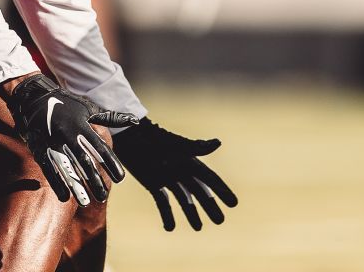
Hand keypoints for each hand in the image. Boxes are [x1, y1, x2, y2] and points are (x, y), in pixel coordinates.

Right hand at [4, 74, 137, 205]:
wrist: (34, 98)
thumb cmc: (66, 104)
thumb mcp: (89, 109)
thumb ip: (111, 118)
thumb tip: (134, 121)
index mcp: (82, 126)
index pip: (100, 148)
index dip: (110, 164)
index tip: (120, 179)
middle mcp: (68, 135)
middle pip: (84, 162)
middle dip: (94, 180)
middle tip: (103, 197)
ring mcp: (52, 142)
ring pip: (66, 168)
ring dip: (76, 186)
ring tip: (86, 202)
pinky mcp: (39, 148)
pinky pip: (49, 168)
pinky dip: (56, 183)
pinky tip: (65, 197)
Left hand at [111, 118, 237, 230]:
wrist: (129, 135)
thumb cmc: (153, 138)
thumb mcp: (175, 144)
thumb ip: (196, 147)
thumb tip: (218, 143)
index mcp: (189, 161)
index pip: (210, 179)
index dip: (222, 191)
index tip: (234, 204)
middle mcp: (181, 171)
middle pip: (199, 192)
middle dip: (210, 206)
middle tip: (220, 221)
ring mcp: (167, 178)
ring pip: (183, 199)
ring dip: (190, 213)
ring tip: (198, 228)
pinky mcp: (152, 184)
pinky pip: (163, 202)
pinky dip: (167, 214)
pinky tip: (170, 228)